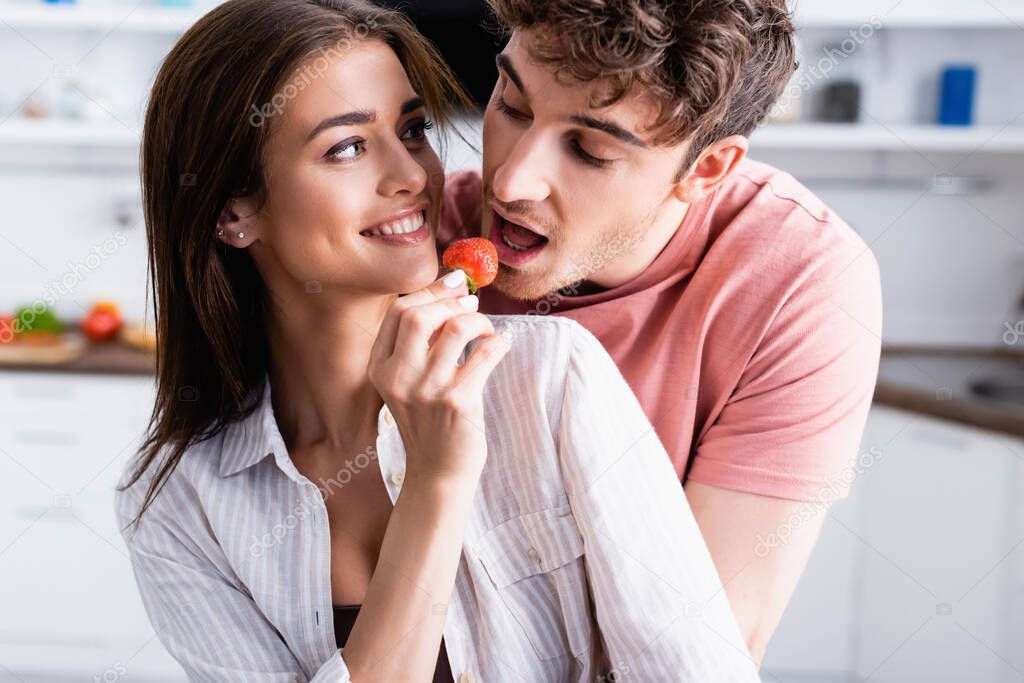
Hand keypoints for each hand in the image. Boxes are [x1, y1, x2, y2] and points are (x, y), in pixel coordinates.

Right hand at [368, 269, 510, 484]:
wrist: (438, 471)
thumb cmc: (429, 420)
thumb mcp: (407, 382)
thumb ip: (419, 344)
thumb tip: (452, 294)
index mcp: (381, 368)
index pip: (398, 311)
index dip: (430, 291)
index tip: (454, 285)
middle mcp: (399, 377)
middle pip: (420, 314)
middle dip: (452, 302)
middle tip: (472, 305)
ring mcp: (429, 390)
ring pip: (456, 328)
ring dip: (478, 321)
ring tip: (486, 330)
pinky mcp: (459, 402)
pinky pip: (485, 353)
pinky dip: (499, 342)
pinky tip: (502, 345)